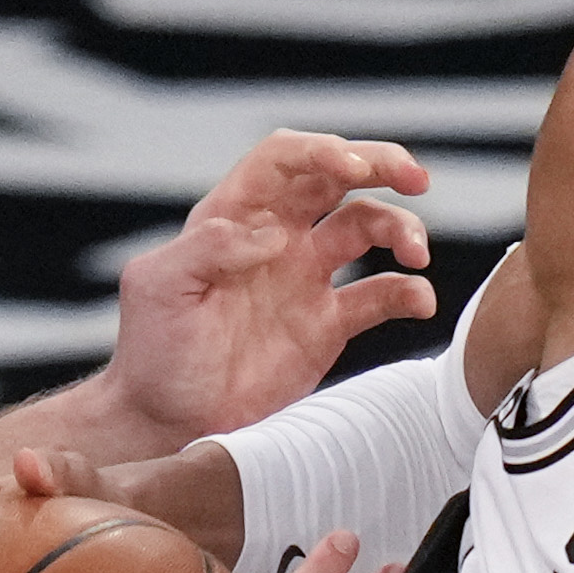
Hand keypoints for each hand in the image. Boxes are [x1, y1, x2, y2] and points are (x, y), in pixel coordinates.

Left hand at [97, 127, 435, 444]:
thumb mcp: (159, 287)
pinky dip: (407, 293)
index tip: (352, 168)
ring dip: (401, 228)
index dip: (321, 152)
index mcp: (233, 216)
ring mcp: (306, 278)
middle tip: (415, 177)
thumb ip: (206, 247)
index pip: (285, 160)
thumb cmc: (153, 351)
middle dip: (379, 166)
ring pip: (367, 228)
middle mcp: (276, 237)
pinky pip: (379, 297)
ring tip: (416, 253)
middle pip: (336, 179)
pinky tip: (420, 302)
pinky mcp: (328, 325)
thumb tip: (273, 233)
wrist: (170, 420)